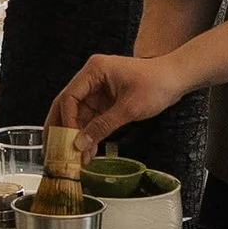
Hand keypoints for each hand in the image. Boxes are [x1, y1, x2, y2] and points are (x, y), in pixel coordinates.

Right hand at [50, 53, 192, 155]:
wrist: (176, 78)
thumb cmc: (156, 84)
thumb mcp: (128, 108)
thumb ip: (102, 127)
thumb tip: (80, 144)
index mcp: (94, 71)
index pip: (69, 97)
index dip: (66, 120)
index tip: (69, 141)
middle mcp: (91, 78)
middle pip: (67, 105)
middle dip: (60, 128)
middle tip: (51, 149)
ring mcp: (98, 90)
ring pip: (78, 115)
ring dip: (77, 135)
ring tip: (74, 157)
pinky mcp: (105, 100)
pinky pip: (91, 119)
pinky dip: (89, 134)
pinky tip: (88, 151)